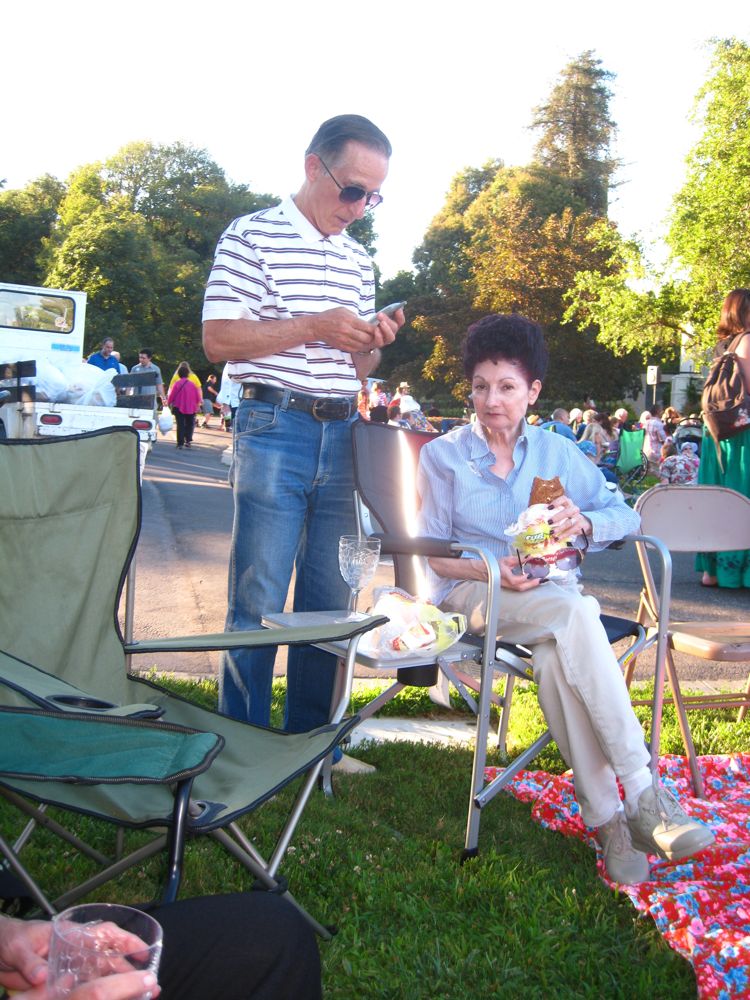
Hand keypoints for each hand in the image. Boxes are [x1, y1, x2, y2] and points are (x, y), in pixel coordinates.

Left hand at [0, 916, 159, 999]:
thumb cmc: (11, 939)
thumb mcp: (19, 948)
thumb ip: (32, 963)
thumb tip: (43, 977)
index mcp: (71, 935)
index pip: (105, 934)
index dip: (127, 941)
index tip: (145, 951)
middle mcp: (75, 949)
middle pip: (108, 956)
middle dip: (128, 966)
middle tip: (148, 980)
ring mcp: (70, 965)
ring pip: (100, 972)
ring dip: (116, 981)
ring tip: (137, 994)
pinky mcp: (61, 981)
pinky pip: (85, 986)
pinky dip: (97, 991)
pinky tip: (108, 998)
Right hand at [309, 306, 403, 354]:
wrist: (316, 327)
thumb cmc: (330, 316)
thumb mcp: (344, 311)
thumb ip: (356, 317)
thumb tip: (367, 323)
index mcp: (349, 321)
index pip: (367, 327)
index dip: (376, 328)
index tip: (379, 327)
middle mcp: (347, 332)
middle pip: (367, 338)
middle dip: (373, 337)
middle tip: (375, 334)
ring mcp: (344, 341)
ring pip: (362, 345)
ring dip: (368, 343)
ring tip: (369, 338)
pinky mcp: (342, 347)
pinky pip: (356, 349)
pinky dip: (361, 346)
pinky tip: (362, 342)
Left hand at [367, 306, 403, 350]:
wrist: (365, 335)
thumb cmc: (372, 323)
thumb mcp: (378, 316)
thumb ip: (386, 312)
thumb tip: (395, 306)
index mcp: (393, 325)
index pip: (400, 321)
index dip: (400, 315)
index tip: (397, 309)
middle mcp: (391, 333)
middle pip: (394, 327)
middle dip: (388, 320)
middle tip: (380, 314)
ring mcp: (386, 340)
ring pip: (391, 337)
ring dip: (386, 329)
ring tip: (381, 323)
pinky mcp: (378, 345)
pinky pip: (380, 342)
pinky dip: (379, 336)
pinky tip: (376, 330)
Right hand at [499, 555, 544, 590]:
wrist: (486, 572)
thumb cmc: (495, 565)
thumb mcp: (506, 560)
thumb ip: (518, 559)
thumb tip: (529, 557)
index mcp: (503, 575)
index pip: (514, 580)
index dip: (522, 578)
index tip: (530, 574)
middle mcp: (506, 583)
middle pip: (519, 587)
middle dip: (531, 584)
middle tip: (541, 580)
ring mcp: (508, 586)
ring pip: (520, 589)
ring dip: (530, 585)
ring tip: (539, 580)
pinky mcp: (509, 588)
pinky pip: (519, 588)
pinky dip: (527, 585)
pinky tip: (533, 582)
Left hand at [545, 495, 591, 541]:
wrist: (584, 523)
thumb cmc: (569, 517)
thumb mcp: (563, 512)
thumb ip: (553, 513)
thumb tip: (538, 517)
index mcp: (568, 504)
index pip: (564, 499)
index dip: (556, 502)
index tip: (548, 508)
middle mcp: (574, 509)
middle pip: (567, 512)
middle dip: (557, 517)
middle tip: (549, 522)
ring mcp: (578, 517)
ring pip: (569, 523)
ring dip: (559, 528)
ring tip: (551, 532)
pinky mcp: (581, 525)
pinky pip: (572, 530)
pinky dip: (564, 535)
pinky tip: (557, 538)